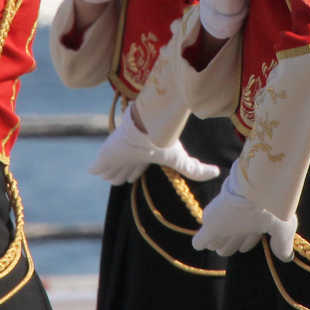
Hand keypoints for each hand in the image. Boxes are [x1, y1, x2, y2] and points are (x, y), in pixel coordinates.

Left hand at [89, 108, 221, 185]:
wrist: (147, 131)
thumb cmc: (163, 144)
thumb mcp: (182, 160)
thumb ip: (196, 169)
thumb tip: (217, 172)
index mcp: (146, 154)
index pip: (140, 164)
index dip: (136, 169)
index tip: (133, 175)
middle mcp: (132, 153)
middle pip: (124, 164)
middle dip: (121, 170)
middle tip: (117, 178)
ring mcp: (118, 154)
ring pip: (110, 166)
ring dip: (108, 171)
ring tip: (104, 174)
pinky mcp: (106, 155)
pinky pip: (98, 164)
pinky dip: (96, 168)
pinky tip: (92, 169)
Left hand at [191, 171, 295, 259]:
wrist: (256, 194)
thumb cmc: (274, 208)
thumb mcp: (286, 226)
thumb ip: (283, 242)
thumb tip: (286, 256)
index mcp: (256, 216)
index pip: (249, 231)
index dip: (247, 241)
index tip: (244, 247)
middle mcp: (240, 218)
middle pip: (233, 235)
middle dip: (231, 243)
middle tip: (225, 250)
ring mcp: (225, 222)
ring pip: (216, 238)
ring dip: (217, 244)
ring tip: (216, 247)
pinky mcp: (211, 226)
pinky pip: (201, 240)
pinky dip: (201, 242)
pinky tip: (199, 244)